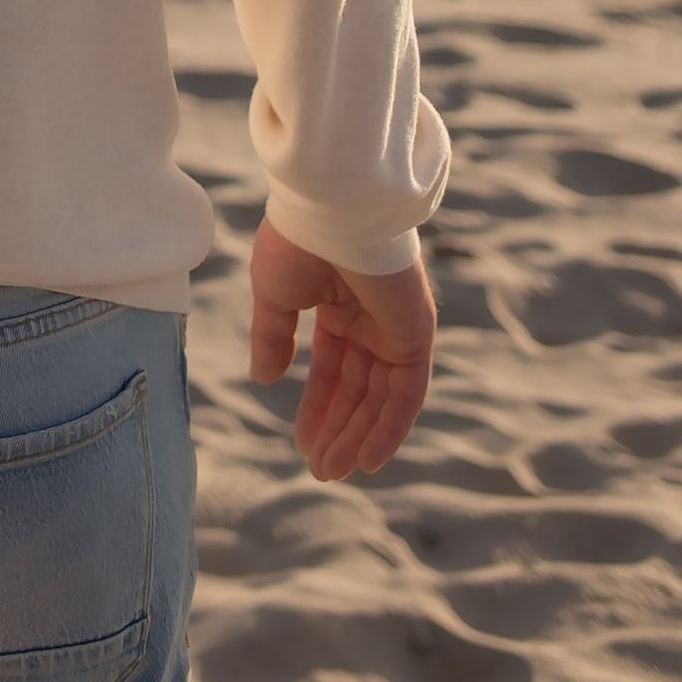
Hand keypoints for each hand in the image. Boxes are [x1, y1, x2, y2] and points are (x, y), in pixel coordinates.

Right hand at [249, 214, 436, 482]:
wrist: (330, 210)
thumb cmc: (297, 242)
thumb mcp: (273, 295)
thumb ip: (273, 338)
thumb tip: (265, 378)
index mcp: (340, 304)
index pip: (334, 368)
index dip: (318, 406)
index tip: (301, 442)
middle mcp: (373, 320)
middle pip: (358, 389)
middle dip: (338, 429)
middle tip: (319, 469)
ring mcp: (397, 329)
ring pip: (380, 398)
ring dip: (359, 437)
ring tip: (332, 471)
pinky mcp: (416, 336)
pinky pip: (406, 395)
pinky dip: (390, 429)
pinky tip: (368, 460)